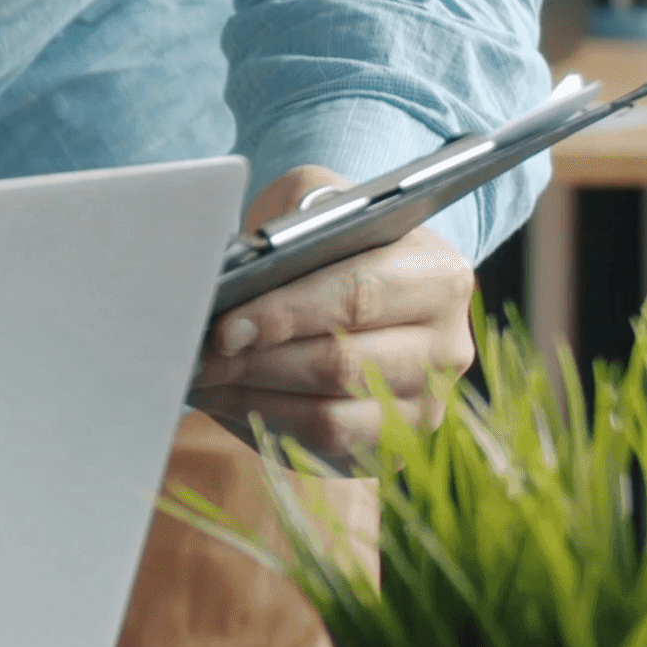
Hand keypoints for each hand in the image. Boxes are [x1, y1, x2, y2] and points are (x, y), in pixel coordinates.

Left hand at [187, 164, 474, 463]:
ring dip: (252, 398)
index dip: (285, 315)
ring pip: (330, 416)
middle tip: (198, 355)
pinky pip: (325, 446)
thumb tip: (237, 270)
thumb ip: (291, 221)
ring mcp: (428, 404)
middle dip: (257, 362)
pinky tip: (225, 398)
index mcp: (439, 276)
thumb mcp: (318, 200)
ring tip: (200, 376)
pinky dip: (265, 422)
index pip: (358, 297)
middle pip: (342, 364)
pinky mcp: (397, 444)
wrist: (360, 276)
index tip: (224, 327)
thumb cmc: (330, 236)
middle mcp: (448, 346)